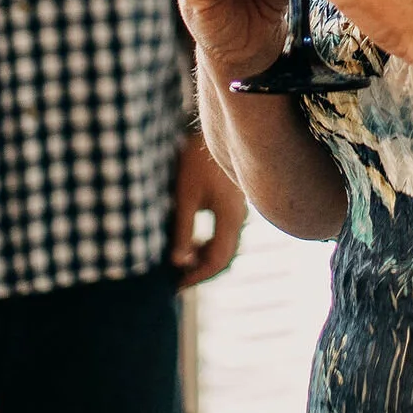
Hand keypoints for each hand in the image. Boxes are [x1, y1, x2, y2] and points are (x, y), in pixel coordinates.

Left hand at [170, 131, 249, 287]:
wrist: (218, 127)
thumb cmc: (197, 160)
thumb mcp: (186, 195)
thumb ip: (183, 229)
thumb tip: (178, 261)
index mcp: (229, 217)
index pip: (216, 260)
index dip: (196, 276)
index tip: (175, 285)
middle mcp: (237, 217)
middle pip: (223, 256)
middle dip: (200, 270)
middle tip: (176, 279)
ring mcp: (237, 209)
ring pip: (224, 244)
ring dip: (203, 256)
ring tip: (180, 260)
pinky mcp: (232, 201)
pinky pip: (223, 232)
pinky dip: (208, 242)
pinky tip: (192, 238)